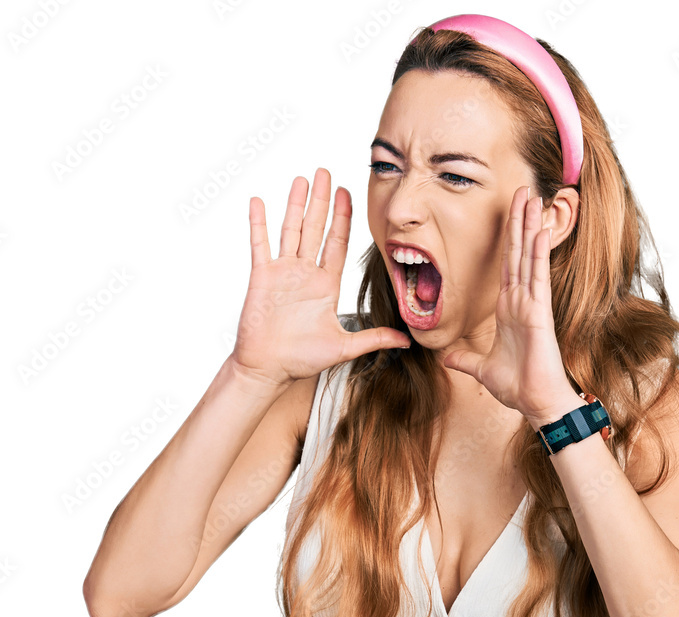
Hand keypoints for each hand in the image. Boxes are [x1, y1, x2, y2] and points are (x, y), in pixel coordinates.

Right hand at [232, 167, 410, 386]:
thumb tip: (406, 342)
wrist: (269, 369)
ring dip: (296, 204)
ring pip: (290, 229)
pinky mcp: (261, 277)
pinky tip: (258, 201)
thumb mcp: (345, 347)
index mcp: (326, 285)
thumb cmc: (302, 360)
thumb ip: (374, 339)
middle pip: (316, 228)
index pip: (337, 243)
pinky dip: (259, 223)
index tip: (348, 193)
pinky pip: (260, 244)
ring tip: (302, 179)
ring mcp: (282, 273)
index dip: (344, 218)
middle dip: (322, 200)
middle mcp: (305, 274)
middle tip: (326, 172)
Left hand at [442, 185, 581, 422]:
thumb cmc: (517, 387)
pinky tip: (540, 230)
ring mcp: (532, 305)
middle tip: (522, 189)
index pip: (507, 266)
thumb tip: (443, 358)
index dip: (507, 238)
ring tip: (533, 198)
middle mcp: (521, 301)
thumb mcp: (481, 370)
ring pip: (529, 257)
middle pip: (519, 253)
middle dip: (519, 221)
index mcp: (509, 309)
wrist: (536, 403)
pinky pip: (537, 277)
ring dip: (530, 226)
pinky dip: (538, 253)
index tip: (509, 213)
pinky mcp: (539, 313)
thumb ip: (463, 360)